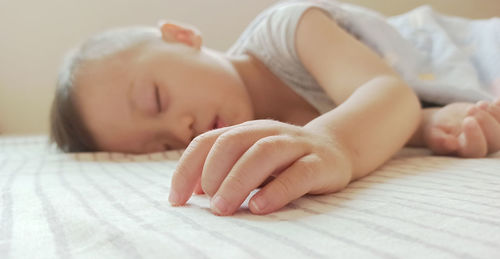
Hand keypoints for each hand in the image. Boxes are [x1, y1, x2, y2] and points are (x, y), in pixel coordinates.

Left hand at [168, 119, 352, 215]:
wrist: (334, 148)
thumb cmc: (283, 161)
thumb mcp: (251, 160)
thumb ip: (224, 171)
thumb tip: (192, 193)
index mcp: (246, 131)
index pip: (207, 141)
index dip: (187, 169)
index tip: (176, 200)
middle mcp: (267, 132)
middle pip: (232, 142)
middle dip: (212, 173)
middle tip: (207, 206)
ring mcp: (295, 145)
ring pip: (263, 153)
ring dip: (237, 180)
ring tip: (222, 208)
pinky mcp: (319, 163)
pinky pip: (298, 173)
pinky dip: (277, 190)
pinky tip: (260, 207)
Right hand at [424, 100, 499, 156]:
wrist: (442, 123)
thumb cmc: (435, 130)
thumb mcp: (432, 134)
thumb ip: (439, 141)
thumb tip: (451, 144)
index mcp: (466, 152)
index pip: (477, 150)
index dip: (476, 136)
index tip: (466, 120)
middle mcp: (483, 146)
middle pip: (496, 141)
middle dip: (486, 122)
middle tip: (470, 109)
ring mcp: (491, 135)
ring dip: (496, 114)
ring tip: (480, 104)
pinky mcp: (495, 123)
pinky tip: (496, 101)